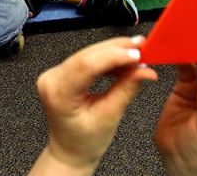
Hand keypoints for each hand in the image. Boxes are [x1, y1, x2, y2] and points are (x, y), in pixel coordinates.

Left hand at [35, 36, 157, 173]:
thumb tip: (145, 70)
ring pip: (87, 54)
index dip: (114, 55)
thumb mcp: (109, 116)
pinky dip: (105, 59)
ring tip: (137, 54)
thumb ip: (126, 89)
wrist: (70, 150)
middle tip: (142, 48)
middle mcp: (51, 79)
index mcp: (59, 94)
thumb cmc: (85, 141)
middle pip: (87, 55)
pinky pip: (85, 59)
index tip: (138, 53)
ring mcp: (53, 74)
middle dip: (117, 50)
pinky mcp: (60, 72)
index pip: (87, 64)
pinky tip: (122, 60)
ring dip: (113, 52)